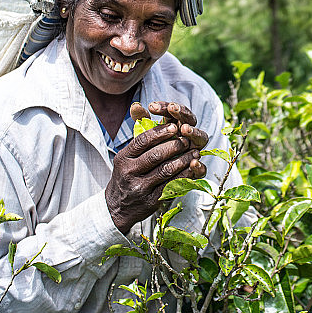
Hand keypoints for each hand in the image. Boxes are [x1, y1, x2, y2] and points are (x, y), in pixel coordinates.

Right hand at [105, 101, 207, 233]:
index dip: (160, 132)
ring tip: (194, 151)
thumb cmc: (126, 174)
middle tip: (187, 138)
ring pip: (166, 170)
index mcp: (124, 157)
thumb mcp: (126, 154)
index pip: (143, 141)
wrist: (117, 207)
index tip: (174, 126)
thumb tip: (138, 105)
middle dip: (175, 144)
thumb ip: (137, 132)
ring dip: (183, 159)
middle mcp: (129, 172)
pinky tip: (192, 167)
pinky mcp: (151, 200)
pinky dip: (184, 175)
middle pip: (156, 155)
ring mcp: (140, 187)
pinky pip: (171, 185)